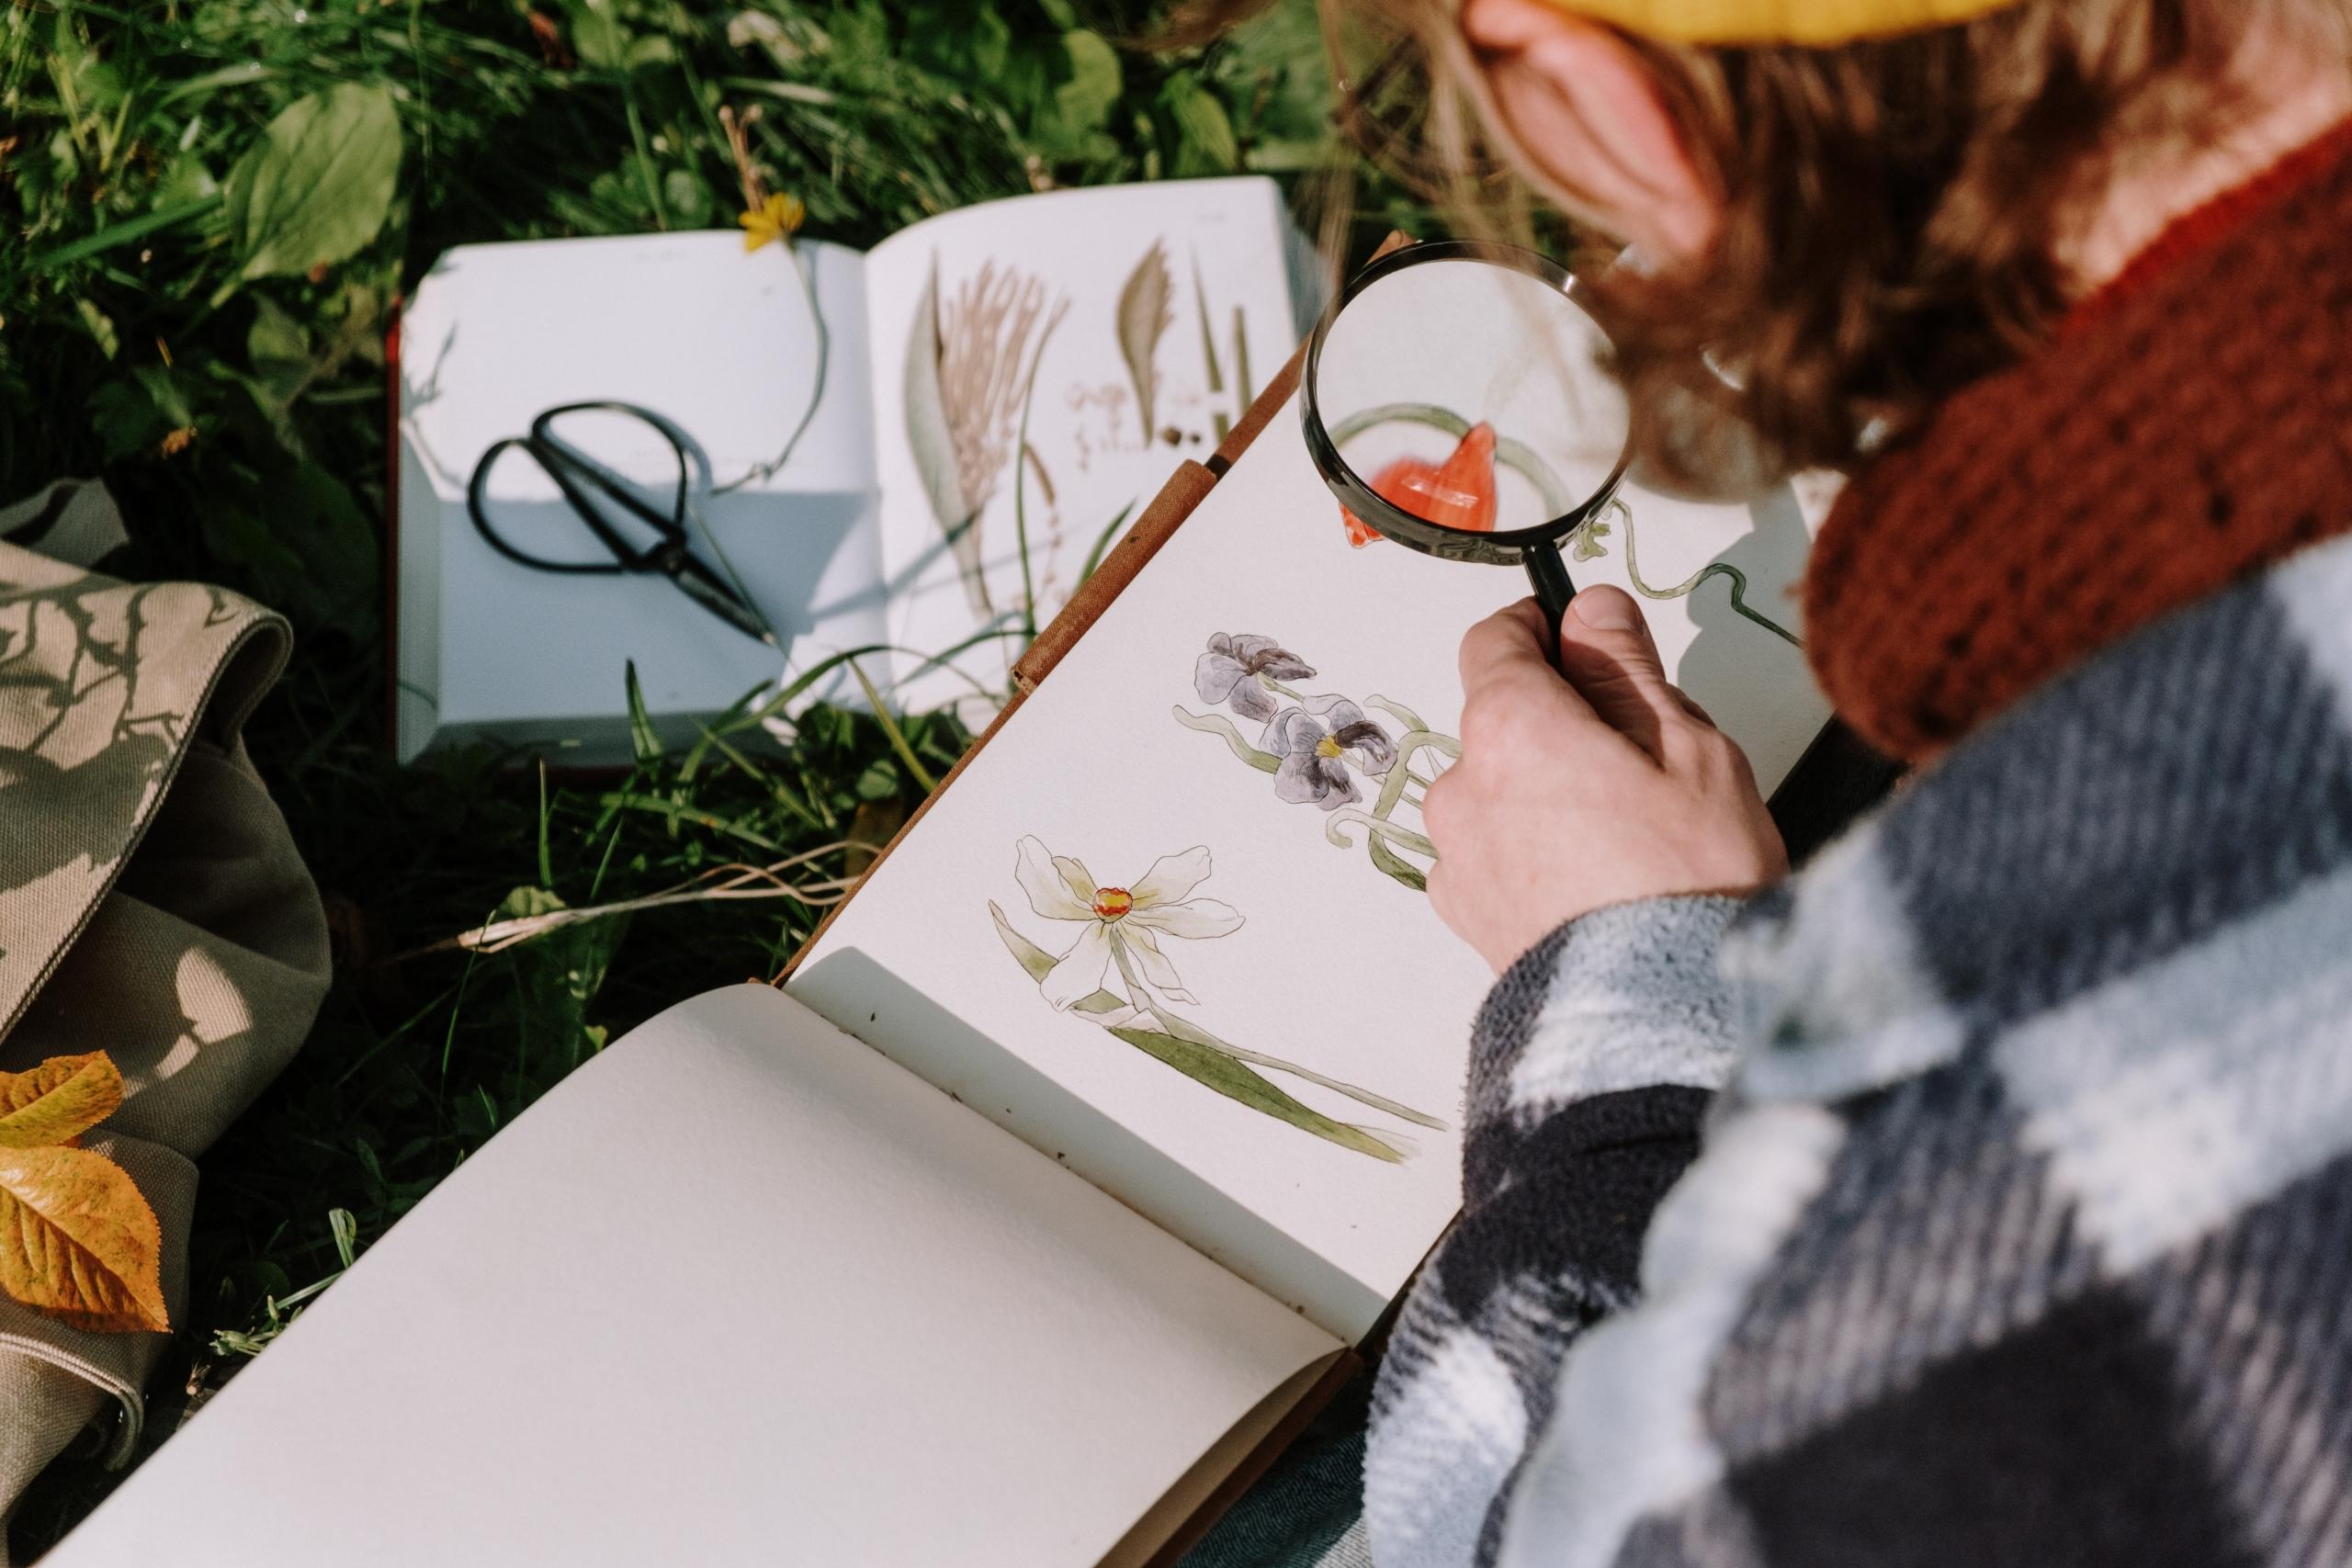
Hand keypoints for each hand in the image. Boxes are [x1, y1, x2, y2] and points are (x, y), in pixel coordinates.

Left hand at [1422, 587, 1786, 973]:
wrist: (1662, 1020)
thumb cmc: (1686, 883)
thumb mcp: (1686, 746)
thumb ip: (1624, 666)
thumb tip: (1592, 610)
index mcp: (1509, 729)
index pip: (1493, 640)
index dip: (1541, 628)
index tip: (1582, 636)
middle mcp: (1462, 788)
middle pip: (1500, 721)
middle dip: (1560, 723)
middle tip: (1643, 761)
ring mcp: (1457, 858)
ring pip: (1499, 791)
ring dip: (1546, 793)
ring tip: (1628, 838)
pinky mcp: (1467, 916)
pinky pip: (1496, 854)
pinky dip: (1535, 852)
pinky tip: (1599, 883)